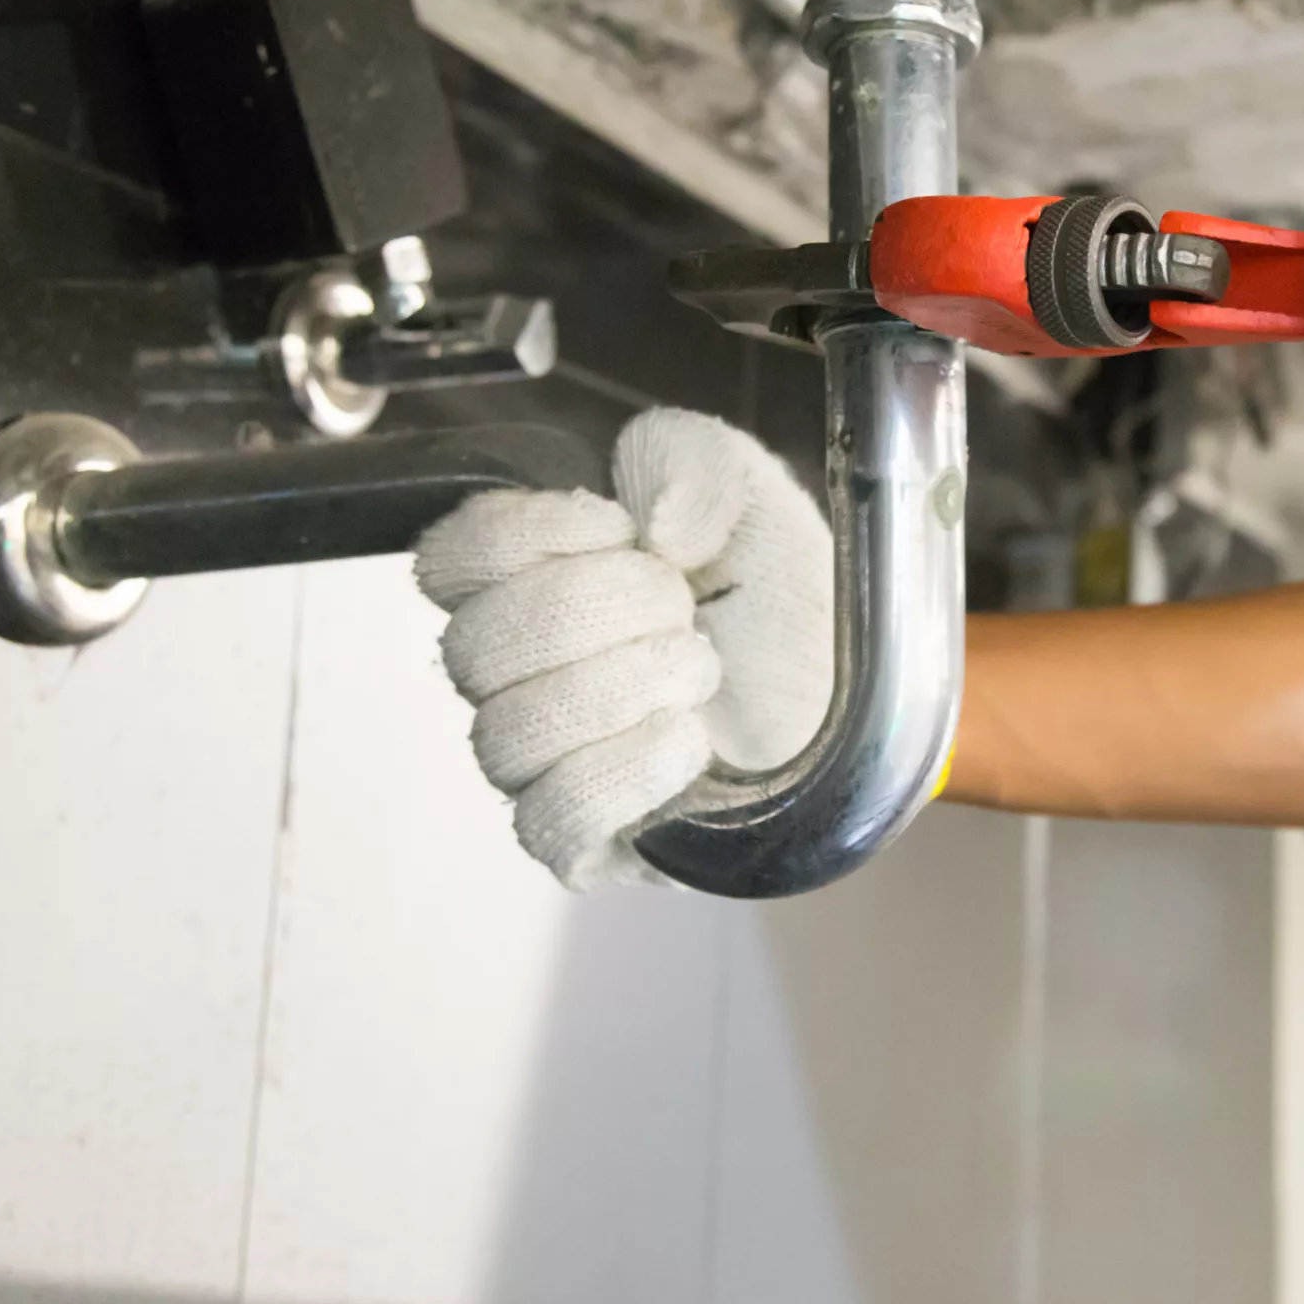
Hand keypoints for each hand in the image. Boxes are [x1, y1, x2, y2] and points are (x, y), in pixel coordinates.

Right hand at [412, 408, 830, 887]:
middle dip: (591, 609)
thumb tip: (655, 521)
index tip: (621, 528)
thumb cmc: (780, 596)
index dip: (527, 535)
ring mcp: (545, 765)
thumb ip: (690, 461)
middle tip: (679, 604)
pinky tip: (687, 738)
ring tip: (700, 667)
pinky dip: (621, 772)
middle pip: (474, 649)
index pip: (451, 561)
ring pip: (506, 737)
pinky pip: (551, 821)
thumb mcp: (748, 491)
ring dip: (618, 686)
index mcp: (529, 582)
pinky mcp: (591, 843)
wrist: (852, 692)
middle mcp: (517, 678)